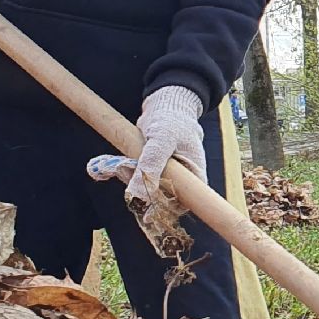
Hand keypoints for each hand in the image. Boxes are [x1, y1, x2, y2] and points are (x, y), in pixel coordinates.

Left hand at [127, 86, 205, 202]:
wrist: (164, 107)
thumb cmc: (171, 122)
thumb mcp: (161, 142)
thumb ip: (151, 166)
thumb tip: (137, 197)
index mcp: (195, 179)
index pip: (181, 207)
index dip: (162, 211)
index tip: (145, 211)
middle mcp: (182, 183)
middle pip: (160, 202)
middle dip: (141, 191)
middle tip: (129, 173)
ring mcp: (166, 179)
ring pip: (146, 193)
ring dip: (132, 182)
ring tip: (126, 164)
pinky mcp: (151, 174)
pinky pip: (137, 182)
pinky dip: (128, 175)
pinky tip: (124, 165)